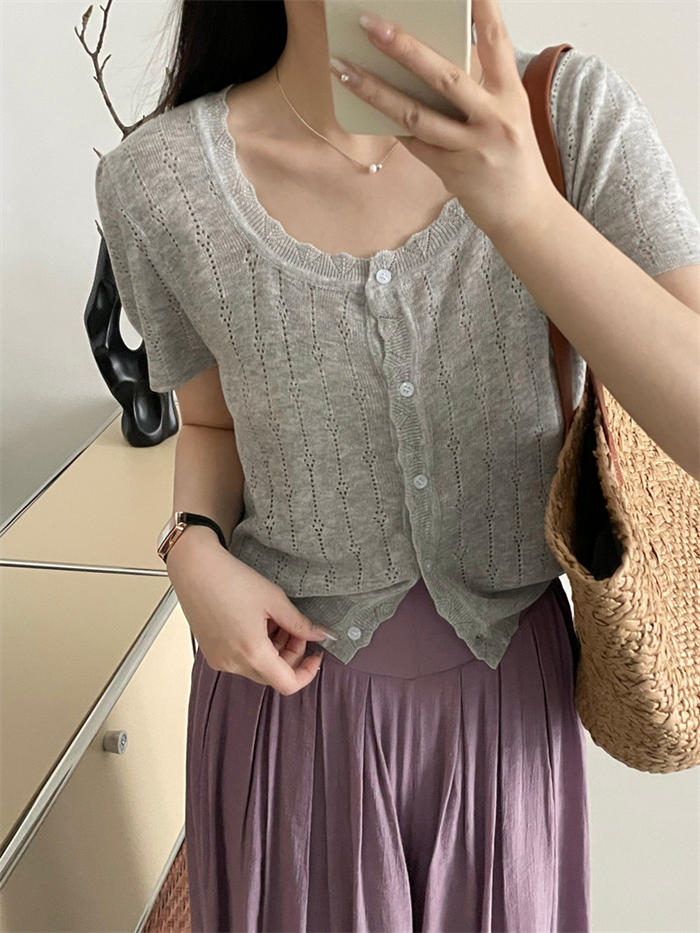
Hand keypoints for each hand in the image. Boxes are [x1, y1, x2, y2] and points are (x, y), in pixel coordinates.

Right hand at [166, 527, 333, 693]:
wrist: (195, 568)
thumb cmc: (230, 579)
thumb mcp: (274, 600)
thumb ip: (301, 624)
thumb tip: (322, 635)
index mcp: (252, 653)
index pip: (288, 684)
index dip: (307, 672)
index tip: (315, 654)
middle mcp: (233, 664)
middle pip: (273, 674)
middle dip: (291, 654)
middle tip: (295, 627)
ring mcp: (219, 659)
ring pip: (257, 666)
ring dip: (273, 650)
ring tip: (274, 619)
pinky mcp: (211, 652)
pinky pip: (241, 659)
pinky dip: (255, 647)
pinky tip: (256, 621)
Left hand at [329, 0, 559, 239]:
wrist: (526, 213)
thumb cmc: (514, 159)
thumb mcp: (508, 116)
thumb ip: (479, 89)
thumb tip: (429, 62)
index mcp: (512, 95)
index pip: (496, 43)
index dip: (482, 10)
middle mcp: (494, 118)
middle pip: (445, 77)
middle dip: (405, 48)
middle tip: (372, 24)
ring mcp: (472, 147)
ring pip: (416, 115)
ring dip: (376, 91)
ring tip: (344, 69)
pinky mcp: (453, 173)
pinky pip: (414, 144)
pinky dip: (390, 125)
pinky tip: (364, 106)